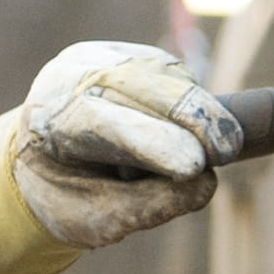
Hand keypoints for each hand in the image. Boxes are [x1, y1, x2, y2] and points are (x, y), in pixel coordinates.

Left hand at [0, 43, 242, 273]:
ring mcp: (102, 56)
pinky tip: (187, 131)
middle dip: (192, 118)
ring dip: (194, 116)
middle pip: (142, 87)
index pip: (103, 123)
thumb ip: (146, 207)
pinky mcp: (133, 53)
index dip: (153, 142)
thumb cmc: (70, 194)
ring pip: (167, 76)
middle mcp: (71, 76)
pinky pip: (177, 74)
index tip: (196, 167)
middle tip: (227, 153)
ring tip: (191, 157)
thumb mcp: (95, 220)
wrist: (45, 160)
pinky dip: (193, 104)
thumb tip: (206, 183)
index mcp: (47, 122)